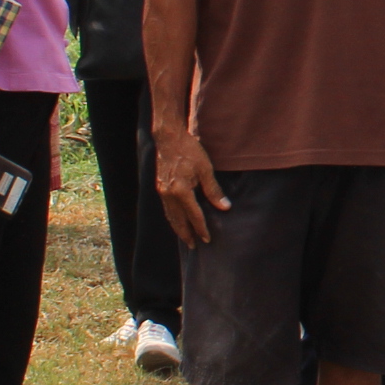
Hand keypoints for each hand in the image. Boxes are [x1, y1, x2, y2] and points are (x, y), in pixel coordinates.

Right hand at [154, 121, 228, 247]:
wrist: (169, 138)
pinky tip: (177, 220)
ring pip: (170, 216)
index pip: (194, 216)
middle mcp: (169, 194)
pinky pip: (167, 208)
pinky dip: (172, 217)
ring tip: (186, 237)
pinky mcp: (160, 187)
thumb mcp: (206, 169)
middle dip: (186, 234)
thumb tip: (225, 207)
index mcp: (181, 191)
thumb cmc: (190, 151)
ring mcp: (162, 191)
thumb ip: (214, 190)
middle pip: (179, 220)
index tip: (207, 239)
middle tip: (194, 246)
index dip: (201, 229)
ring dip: (178, 228)